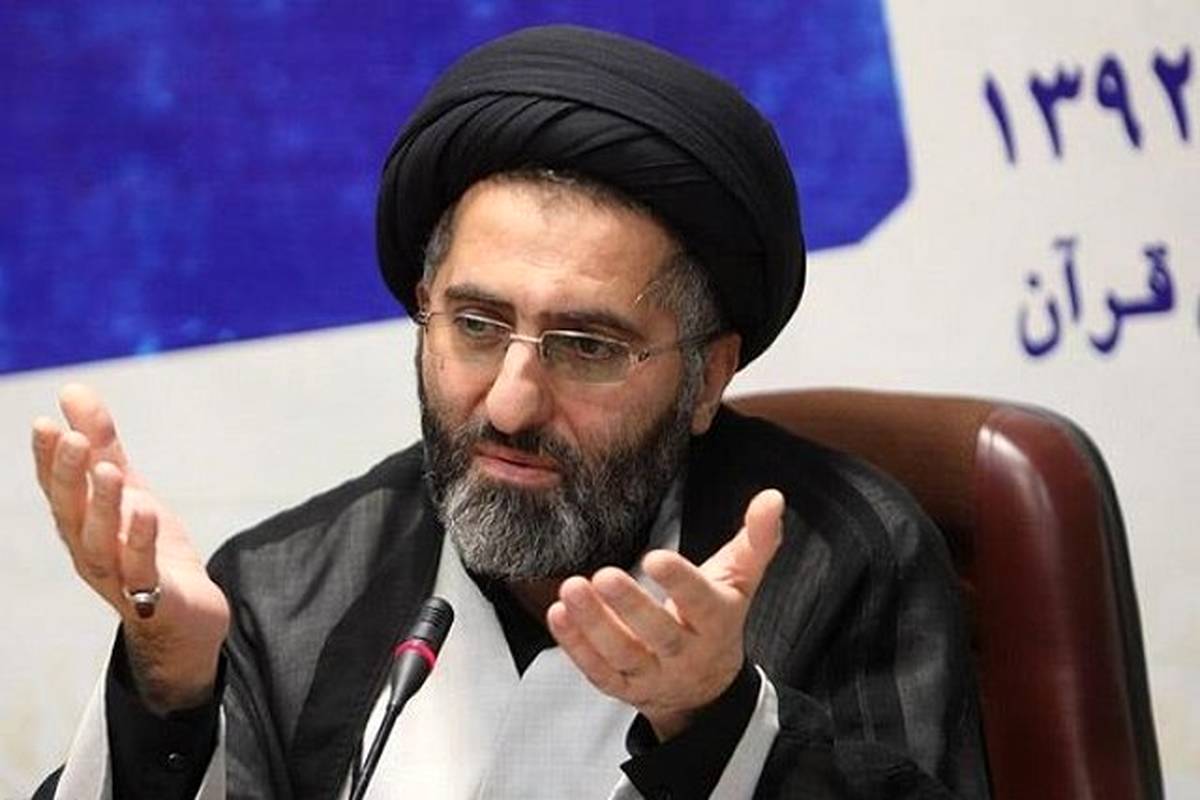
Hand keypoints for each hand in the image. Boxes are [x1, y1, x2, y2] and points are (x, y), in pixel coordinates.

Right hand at [32, 384, 229, 713]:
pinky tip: (145, 512)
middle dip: (69, 476)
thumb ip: (104, 446)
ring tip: (108, 471)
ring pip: (102, 542)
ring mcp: (120, 578)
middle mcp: (90, 551)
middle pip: (72, 513)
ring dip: (103, 506)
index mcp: (81, 524)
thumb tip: (72, 389)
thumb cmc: (149, 549)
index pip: (58, 489)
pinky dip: (140, 542)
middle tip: (72, 438)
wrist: (186, 618)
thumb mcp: (130, 490)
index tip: (46, 423)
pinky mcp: (154, 599)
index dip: (49, 459)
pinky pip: (142, 571)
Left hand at [546, 488, 783, 739]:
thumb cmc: (718, 617)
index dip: (681, 583)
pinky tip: (558, 614)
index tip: (655, 557)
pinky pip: (597, 671)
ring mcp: (652, 675)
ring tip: (572, 589)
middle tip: (604, 575)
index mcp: (716, 622)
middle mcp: (686, 654)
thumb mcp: (740, 579)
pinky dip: (576, 646)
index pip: (701, 604)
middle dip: (631, 607)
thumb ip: (757, 538)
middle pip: (659, 635)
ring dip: (594, 625)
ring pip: (622, 656)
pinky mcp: (622, 687)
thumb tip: (773, 496)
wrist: (704, 689)